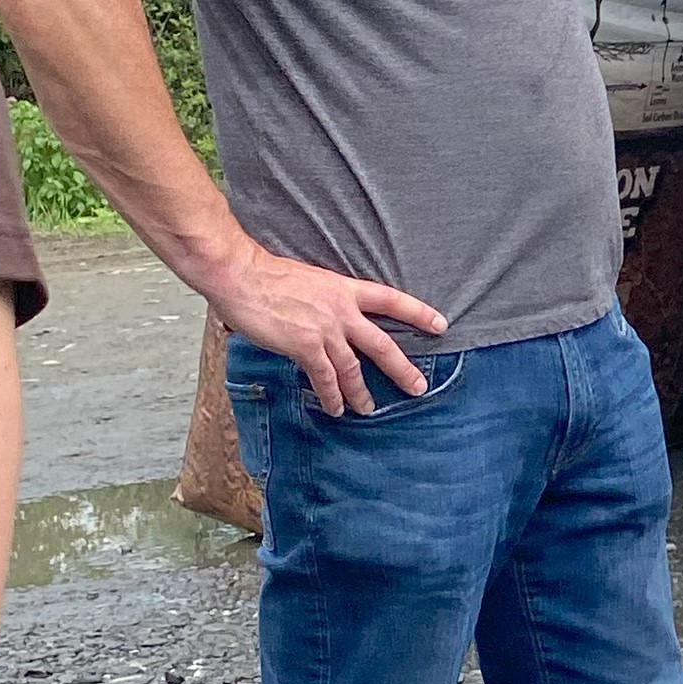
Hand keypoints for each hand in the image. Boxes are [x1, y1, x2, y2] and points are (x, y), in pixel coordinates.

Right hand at [211, 241, 447, 414]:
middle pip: (382, 344)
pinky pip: (325, 378)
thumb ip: (324, 300)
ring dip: (362, 392)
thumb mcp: (310, 280)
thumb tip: (323, 317)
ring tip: (369, 409)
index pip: (391, 300)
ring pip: (354, 368)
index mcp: (344, 289)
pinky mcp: (306, 346)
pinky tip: (336, 408)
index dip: (418, 313)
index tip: (441, 324)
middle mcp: (341, 310)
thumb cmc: (266, 275)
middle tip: (418, 387)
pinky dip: (332, 396)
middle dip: (402, 369)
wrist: (241, 274)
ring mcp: (325, 329)